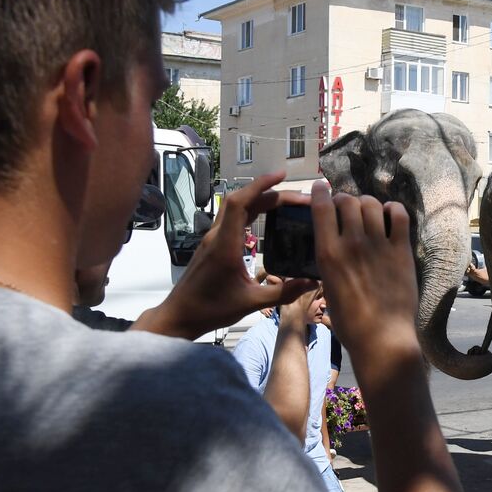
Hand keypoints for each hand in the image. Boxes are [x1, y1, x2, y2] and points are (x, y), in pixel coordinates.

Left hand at [136, 174, 316, 338]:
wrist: (180, 316)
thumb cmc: (211, 310)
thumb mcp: (251, 303)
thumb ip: (283, 292)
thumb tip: (312, 282)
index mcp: (225, 245)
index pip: (241, 203)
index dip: (260, 185)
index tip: (281, 176)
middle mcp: (217, 236)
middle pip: (241, 201)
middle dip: (269, 192)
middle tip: (298, 196)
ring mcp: (212, 239)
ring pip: (236, 208)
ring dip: (259, 199)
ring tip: (286, 201)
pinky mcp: (212, 245)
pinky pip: (232, 219)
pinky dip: (251, 211)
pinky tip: (266, 216)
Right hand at [310, 181, 418, 356]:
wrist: (382, 338)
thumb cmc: (350, 322)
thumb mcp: (328, 288)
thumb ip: (330, 263)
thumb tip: (333, 246)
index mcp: (328, 254)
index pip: (322, 207)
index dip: (321, 191)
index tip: (321, 187)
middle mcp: (352, 243)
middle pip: (348, 201)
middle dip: (345, 199)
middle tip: (347, 206)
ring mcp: (379, 245)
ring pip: (372, 204)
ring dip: (367, 203)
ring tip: (368, 211)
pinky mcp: (401, 251)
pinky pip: (399, 215)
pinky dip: (393, 209)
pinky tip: (390, 215)